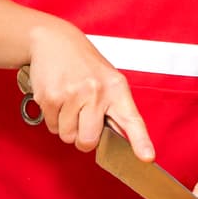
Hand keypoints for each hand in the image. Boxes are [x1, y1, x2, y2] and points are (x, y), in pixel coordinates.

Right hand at [25, 22, 154, 161]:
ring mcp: (73, 94)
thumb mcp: (107, 79)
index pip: (132, 119)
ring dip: (65, 125)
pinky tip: (57, 97)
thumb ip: (114, 109)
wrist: (54, 40)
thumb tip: (119, 139)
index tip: (147, 157)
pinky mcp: (51, 97)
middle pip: (88, 141)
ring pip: (67, 136)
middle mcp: (97, 91)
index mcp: (117, 88)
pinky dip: (52, 118)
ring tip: (68, 101)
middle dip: (82, 138)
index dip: (140, 141)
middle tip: (81, 118)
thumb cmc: (83, 63)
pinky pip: (51, 127)